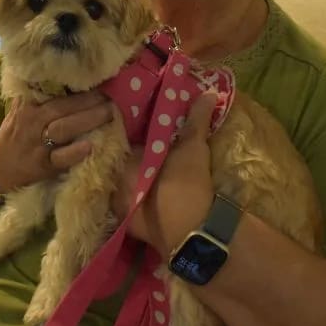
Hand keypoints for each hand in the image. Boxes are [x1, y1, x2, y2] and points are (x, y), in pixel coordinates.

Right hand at [0, 91, 114, 193]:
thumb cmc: (17, 133)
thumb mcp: (22, 109)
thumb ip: (40, 94)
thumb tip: (66, 76)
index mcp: (29, 105)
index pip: (54, 92)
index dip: (77, 87)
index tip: (97, 80)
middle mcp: (33, 122)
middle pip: (62, 108)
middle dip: (89, 102)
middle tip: (110, 98)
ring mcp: (38, 144)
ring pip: (64, 129)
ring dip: (88, 120)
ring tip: (109, 114)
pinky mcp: (43, 165)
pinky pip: (60, 158)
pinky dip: (75, 152)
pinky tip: (90, 146)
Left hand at [112, 91, 216, 255]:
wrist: (192, 233)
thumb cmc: (185, 183)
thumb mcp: (193, 147)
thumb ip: (197, 119)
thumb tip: (209, 92)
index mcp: (123, 163)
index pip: (121, 144)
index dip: (134, 138)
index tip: (145, 132)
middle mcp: (116, 187)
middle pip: (122, 168)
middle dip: (133, 161)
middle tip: (150, 152)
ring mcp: (122, 212)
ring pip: (125, 190)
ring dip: (136, 183)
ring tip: (152, 174)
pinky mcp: (132, 232)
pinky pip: (132, 210)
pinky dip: (141, 203)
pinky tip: (153, 199)